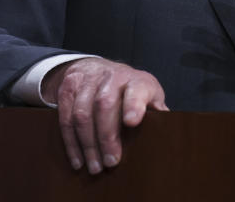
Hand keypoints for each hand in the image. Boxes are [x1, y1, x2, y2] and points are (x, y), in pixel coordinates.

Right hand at [42, 57, 167, 173]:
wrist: (99, 69)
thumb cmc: (130, 90)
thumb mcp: (148, 95)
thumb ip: (156, 110)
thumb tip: (168, 128)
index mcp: (136, 80)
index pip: (136, 89)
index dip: (134, 104)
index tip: (132, 122)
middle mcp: (111, 76)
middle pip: (105, 104)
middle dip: (106, 136)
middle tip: (111, 162)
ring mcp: (88, 80)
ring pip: (82, 112)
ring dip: (87, 143)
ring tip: (94, 165)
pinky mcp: (69, 87)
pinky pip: (65, 116)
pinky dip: (71, 141)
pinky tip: (78, 159)